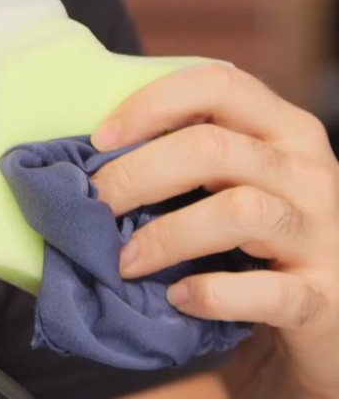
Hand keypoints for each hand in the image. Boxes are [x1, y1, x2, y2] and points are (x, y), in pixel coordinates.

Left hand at [90, 63, 338, 398]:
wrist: (327, 314)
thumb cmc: (258, 242)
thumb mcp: (231, 184)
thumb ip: (184, 160)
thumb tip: (84, 158)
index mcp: (284, 130)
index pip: (218, 84)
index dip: (150, 104)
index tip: (99, 139)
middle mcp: (310, 171)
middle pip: (213, 148)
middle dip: (136, 175)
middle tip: (94, 207)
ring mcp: (323, 234)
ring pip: (239, 212)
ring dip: (165, 236)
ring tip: (123, 260)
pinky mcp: (323, 296)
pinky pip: (267, 291)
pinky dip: (213, 294)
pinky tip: (179, 297)